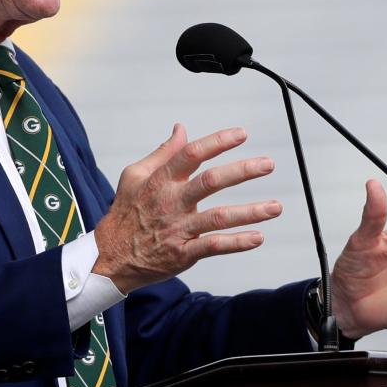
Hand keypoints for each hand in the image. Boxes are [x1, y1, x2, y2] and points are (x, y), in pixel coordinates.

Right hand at [94, 124, 282, 293]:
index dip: (217, 142)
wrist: (110, 256)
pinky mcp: (183, 253)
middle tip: (268, 164)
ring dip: (250, 212)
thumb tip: (181, 130)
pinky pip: (214, 246)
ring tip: (275, 206)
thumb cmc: (125, 213)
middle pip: (211, 182)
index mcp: (161, 181)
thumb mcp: (134, 175)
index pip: (191, 154)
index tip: (241, 134)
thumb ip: (162, 153)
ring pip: (218, 217)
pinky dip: (237, 242)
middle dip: (242, 172)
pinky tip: (258, 237)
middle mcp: (172, 202)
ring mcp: (179, 228)